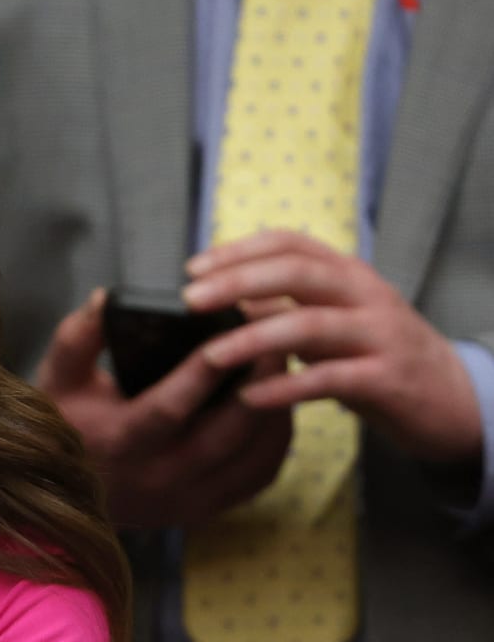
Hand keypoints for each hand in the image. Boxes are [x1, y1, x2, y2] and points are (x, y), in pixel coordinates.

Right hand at [37, 289, 291, 528]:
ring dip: (276, 408)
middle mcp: (157, 479)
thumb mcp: (60, 377)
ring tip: (286, 363)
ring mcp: (187, 500)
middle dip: (260, 383)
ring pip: (254, 456)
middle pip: (227, 434)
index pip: (170, 407)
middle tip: (281, 336)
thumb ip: (79, 336)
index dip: (204, 371)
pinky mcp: (207, 509)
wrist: (65, 492)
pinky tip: (278, 403)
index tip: (233, 329)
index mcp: (120, 444)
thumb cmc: (68, 423)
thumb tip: (107, 299)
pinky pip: (260, 474)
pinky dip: (277, 438)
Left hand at [185, 231, 480, 464]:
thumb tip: (218, 295)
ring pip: (312, 324)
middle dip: (239, 282)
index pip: (289, 242)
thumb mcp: (327, 323)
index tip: (192, 268)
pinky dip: (285, 388)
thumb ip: (281, 307)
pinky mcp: (388, 379)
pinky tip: (249, 398)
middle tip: (190, 300)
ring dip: (254, 338)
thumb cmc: (372, 356)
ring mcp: (380, 335)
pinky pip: (330, 379)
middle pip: (298, 272)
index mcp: (346, 273)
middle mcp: (365, 294)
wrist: (450, 399)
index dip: (238, 250)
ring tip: (210, 355)